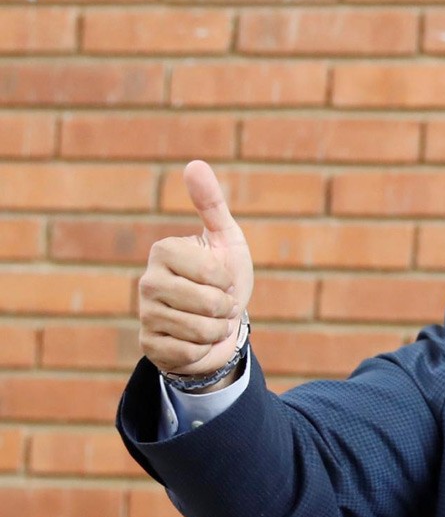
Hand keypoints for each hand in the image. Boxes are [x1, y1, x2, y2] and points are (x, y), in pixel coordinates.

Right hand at [138, 161, 253, 387]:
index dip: (227, 279)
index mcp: (164, 251)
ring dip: (217, 329)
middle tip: (220, 303)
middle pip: (207, 303)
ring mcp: (145, 314)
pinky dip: (203, 349)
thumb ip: (212, 204)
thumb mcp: (225, 239)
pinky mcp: (149, 345)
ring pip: (200, 330)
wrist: (220, 324)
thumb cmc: (224, 278)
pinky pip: (189, 352)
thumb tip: (194, 164)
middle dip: (226, 307)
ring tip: (210, 321)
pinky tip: (195, 340)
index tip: (223, 277)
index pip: (212, 272)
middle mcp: (147, 281)